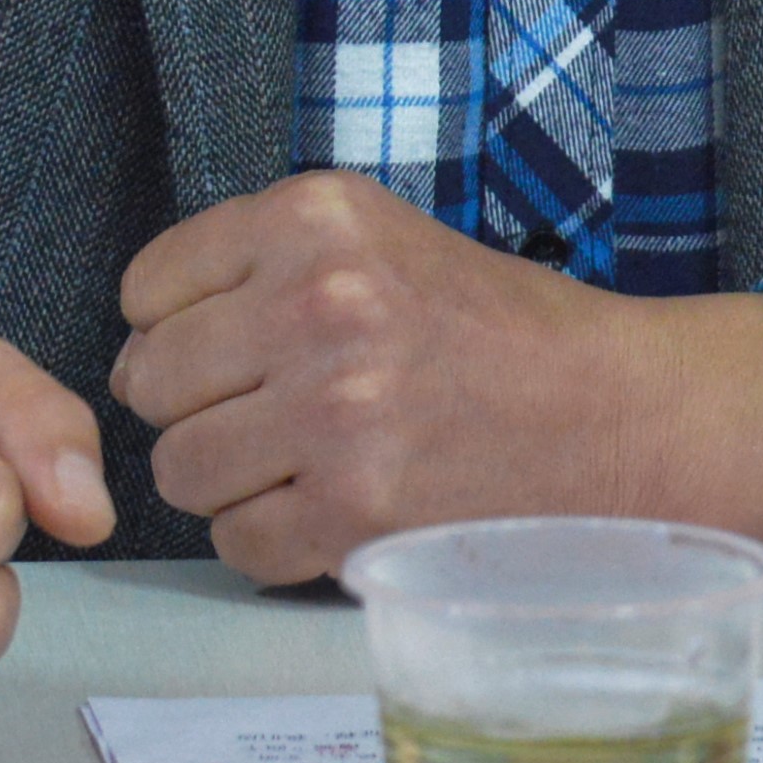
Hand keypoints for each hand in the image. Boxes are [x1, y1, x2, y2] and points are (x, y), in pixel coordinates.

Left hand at [110, 172, 762, 587]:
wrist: (621, 416)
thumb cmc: (498, 331)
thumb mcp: (380, 238)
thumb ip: (264, 265)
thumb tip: (141, 339)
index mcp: (317, 218)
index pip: (147, 286)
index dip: (175, 328)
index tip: (224, 350)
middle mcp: (317, 304)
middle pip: (149, 381)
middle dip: (190, 407)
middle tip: (258, 416)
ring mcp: (334, 412)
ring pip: (179, 469)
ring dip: (224, 481)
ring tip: (297, 464)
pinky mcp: (354, 509)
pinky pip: (236, 543)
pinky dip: (269, 542)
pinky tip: (328, 511)